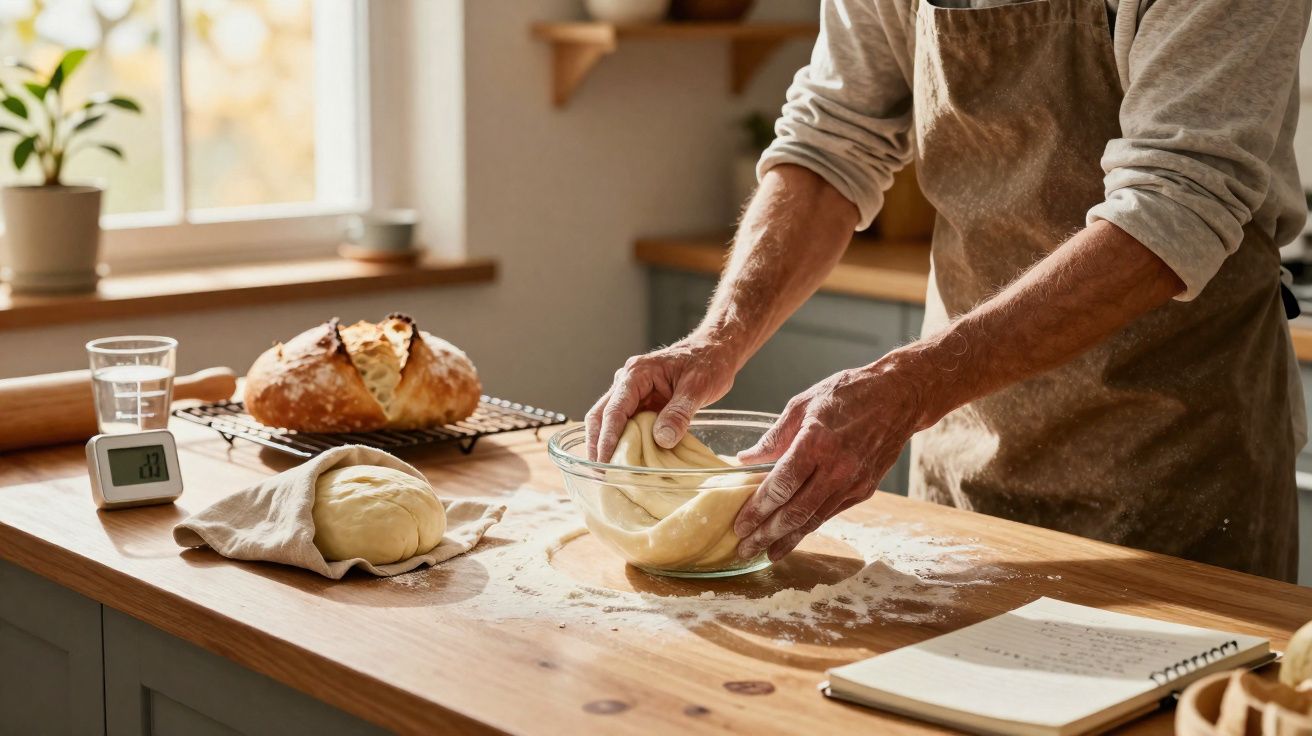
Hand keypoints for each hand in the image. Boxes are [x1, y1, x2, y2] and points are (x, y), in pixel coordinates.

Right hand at [585, 335, 739, 461]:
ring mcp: (632, 392)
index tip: (605, 462)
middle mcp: (627, 381)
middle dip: (597, 444)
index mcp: (637, 374)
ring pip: (608, 420)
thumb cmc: (707, 363)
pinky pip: (624, 423)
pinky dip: (621, 441)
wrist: (714, 351)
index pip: (614, 410)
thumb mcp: (697, 387)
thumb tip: (662, 439)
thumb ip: (679, 413)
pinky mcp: (641, 403)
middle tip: (600, 473)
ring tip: (607, 471)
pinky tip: (624, 459)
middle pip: (601, 415)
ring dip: (605, 444)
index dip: (608, 438)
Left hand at [732, 352, 931, 560]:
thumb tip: (745, 460)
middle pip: (795, 512)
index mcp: (816, 443)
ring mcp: (853, 482)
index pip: (780, 486)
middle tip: (744, 549)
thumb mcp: (803, 404)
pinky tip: (793, 537)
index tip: (740, 524)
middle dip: (766, 534)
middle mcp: (836, 469)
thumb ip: (774, 436)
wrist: (899, 397)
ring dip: (787, 540)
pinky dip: (809, 528)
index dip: (757, 509)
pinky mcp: (864, 490)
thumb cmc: (849, 393)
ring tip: (765, 554)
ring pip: (814, 520)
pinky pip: (830, 513)